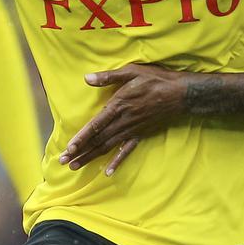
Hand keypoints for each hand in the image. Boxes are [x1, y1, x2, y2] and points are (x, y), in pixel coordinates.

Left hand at [60, 64, 190, 174]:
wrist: (180, 94)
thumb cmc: (155, 79)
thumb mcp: (131, 71)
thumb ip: (109, 77)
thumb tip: (87, 78)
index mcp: (118, 106)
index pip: (95, 125)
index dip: (81, 138)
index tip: (68, 148)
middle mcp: (123, 121)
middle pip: (98, 140)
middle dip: (80, 151)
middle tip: (63, 162)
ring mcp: (132, 130)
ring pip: (108, 147)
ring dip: (91, 157)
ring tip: (76, 166)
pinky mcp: (141, 135)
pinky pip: (127, 151)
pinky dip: (117, 162)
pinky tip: (108, 173)